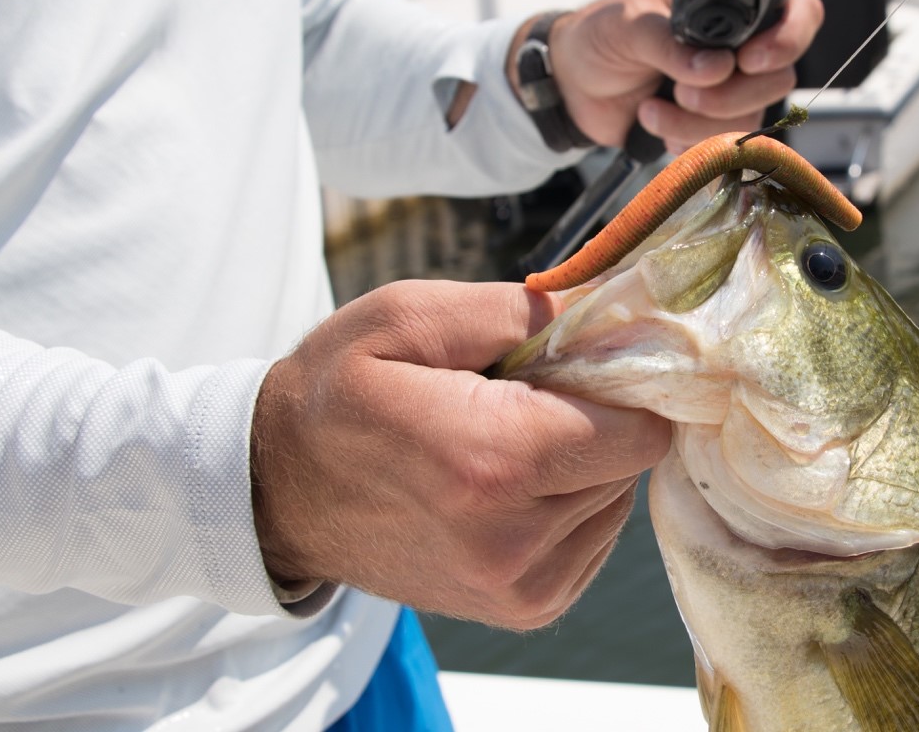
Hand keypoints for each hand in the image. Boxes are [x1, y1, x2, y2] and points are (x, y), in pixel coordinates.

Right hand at [251, 280, 670, 628]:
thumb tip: (609, 309)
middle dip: (595, 418)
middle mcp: (514, 539)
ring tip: (506, 439)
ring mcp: (520, 586)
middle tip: (526, 397)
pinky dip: (571, 504)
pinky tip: (510, 483)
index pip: (640, 428)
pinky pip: (596, 538)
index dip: (619, 382)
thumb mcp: (409, 316)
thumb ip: (520, 309)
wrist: (278, 493)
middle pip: (630, 462)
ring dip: (583, 463)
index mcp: (492, 461)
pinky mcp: (526, 608)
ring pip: (617, 500)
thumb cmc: (340, 391)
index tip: (575, 361)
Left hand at [546, 0, 823, 152]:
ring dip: (697, 122)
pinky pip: (724, 144)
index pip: (796, 12)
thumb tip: (714, 69)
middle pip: (778, 77)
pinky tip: (654, 124)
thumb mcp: (629, 25)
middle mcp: (739, 47)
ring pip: (750, 117)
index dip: (788, 38)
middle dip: (730, 94)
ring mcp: (728, 89)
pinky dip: (687, 141)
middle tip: (682, 91)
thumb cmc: (598, 37)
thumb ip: (670, 43)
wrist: (570, 84)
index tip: (749, 61)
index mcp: (728, 7)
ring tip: (650, 109)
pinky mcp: (710, 125)